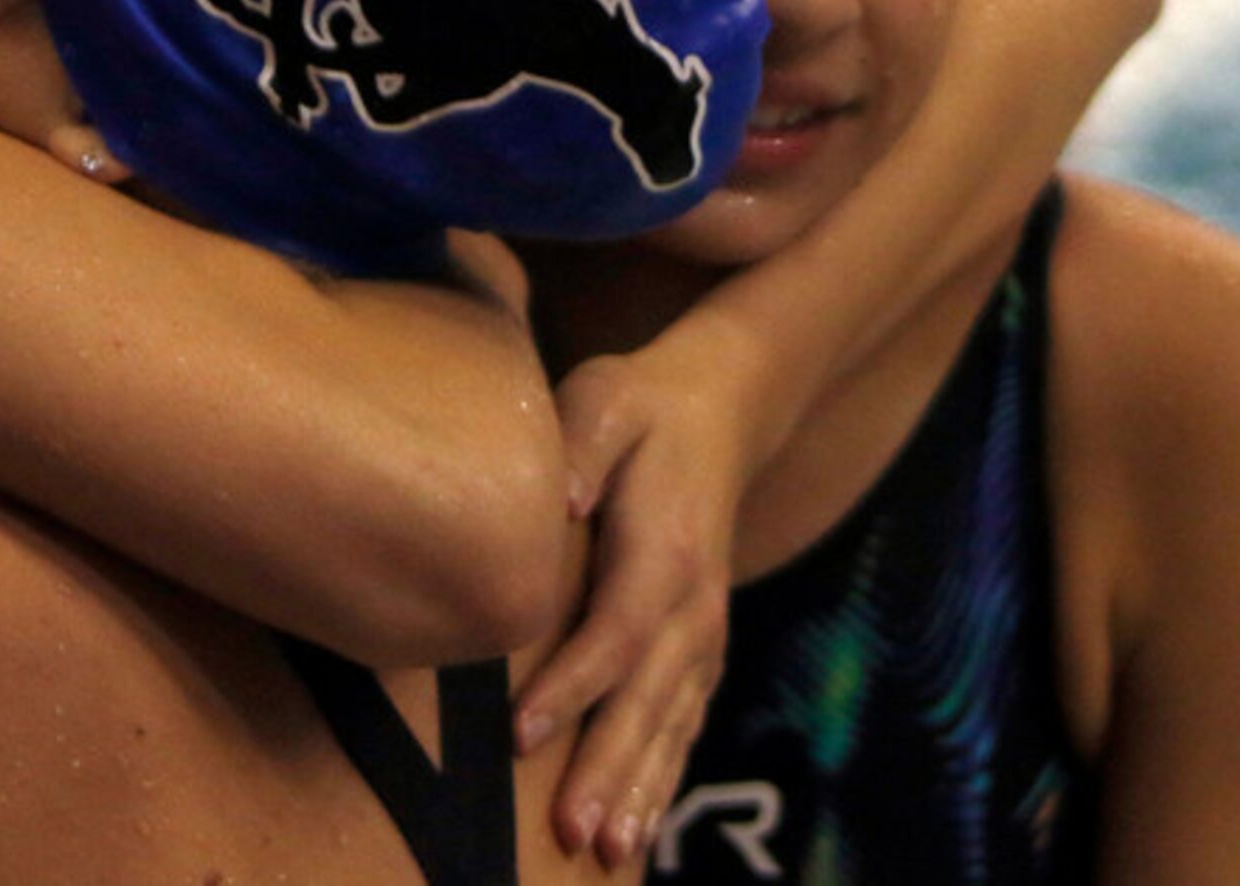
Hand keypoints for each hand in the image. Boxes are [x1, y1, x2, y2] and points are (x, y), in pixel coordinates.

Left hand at [515, 347, 740, 867]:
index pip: (616, 632)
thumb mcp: (604, 400)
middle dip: (608, 770)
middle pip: (646, 700)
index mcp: (665, 552)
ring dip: (640, 791)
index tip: (521, 733)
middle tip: (573, 834)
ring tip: (608, 851)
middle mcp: (694, 606)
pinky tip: (640, 832)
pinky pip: (684, 725)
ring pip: (671, 726)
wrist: (718, 412)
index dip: (572, 686)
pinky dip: (664, 779)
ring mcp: (704, 633)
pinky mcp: (702, 649)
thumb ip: (582, 445)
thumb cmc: (640, 408)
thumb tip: (554, 498)